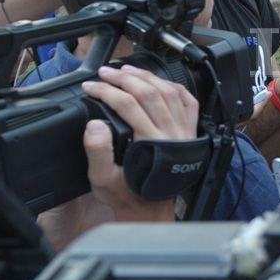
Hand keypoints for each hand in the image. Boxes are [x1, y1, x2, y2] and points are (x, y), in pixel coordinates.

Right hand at [80, 65, 198, 221]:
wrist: (150, 209)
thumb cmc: (126, 194)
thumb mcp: (102, 179)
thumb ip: (97, 152)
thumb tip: (94, 124)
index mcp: (151, 143)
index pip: (128, 105)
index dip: (106, 91)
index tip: (90, 86)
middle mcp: (172, 134)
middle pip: (149, 93)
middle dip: (124, 78)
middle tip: (105, 73)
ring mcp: (184, 132)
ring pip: (169, 92)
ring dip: (147, 77)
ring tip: (126, 71)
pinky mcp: (189, 133)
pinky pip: (187, 102)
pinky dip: (173, 86)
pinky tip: (158, 81)